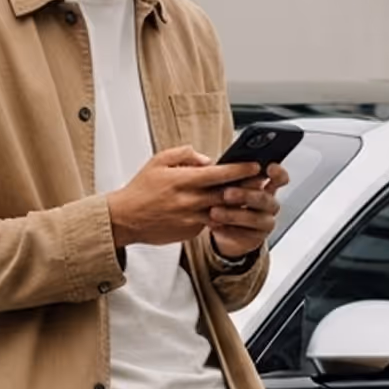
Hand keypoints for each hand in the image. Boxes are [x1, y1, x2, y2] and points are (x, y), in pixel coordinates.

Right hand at [107, 147, 263, 247]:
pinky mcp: (190, 233)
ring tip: (249, 197)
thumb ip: (185, 154)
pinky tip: (226, 211)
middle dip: (247, 187)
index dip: (240, 170)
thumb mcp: (158, 161)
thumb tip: (207, 159)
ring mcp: (191, 219)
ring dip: (237, 205)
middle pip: (227, 194)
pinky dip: (219, 217)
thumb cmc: (141, 189)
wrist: (125, 219)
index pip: (219, 174)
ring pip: (223, 212)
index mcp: (183, 180)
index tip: (255, 165)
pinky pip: (210, 223)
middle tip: (262, 181)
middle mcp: (189, 201)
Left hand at [209, 162, 288, 258]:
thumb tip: (213, 163)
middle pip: (264, 199)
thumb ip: (229, 175)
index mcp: (267, 187)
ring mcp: (264, 222)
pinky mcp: (255, 239)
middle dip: (245, 195)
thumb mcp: (230, 185)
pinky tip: (216, 227)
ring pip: (254, 218)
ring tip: (215, 212)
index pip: (279, 178)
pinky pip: (244, 235)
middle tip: (227, 193)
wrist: (227, 230)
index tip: (269, 167)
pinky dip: (229, 231)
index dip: (278, 173)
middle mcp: (269, 205)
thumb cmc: (230, 201)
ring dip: (233, 215)